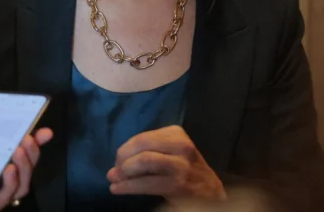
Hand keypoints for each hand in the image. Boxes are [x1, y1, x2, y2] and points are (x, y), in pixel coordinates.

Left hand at [0, 109, 53, 211]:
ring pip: (21, 184)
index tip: (42, 129)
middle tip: (33, 136)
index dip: (30, 143)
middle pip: (22, 169)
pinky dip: (10, 183)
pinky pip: (4, 198)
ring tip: (22, 148)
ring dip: (26, 165)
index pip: (11, 154)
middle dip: (34, 152)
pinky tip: (9, 168)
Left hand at [107, 126, 226, 202]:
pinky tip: (117, 189)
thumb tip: (113, 168)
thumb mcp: (169, 152)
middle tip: (115, 171)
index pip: (142, 137)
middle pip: (141, 145)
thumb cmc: (184, 168)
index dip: (124, 149)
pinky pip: (148, 183)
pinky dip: (128, 186)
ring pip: (144, 161)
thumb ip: (145, 154)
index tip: (117, 161)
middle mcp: (181, 145)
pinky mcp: (179, 184)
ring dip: (125, 171)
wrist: (210, 190)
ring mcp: (182, 164)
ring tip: (116, 180)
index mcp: (176, 133)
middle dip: (122, 159)